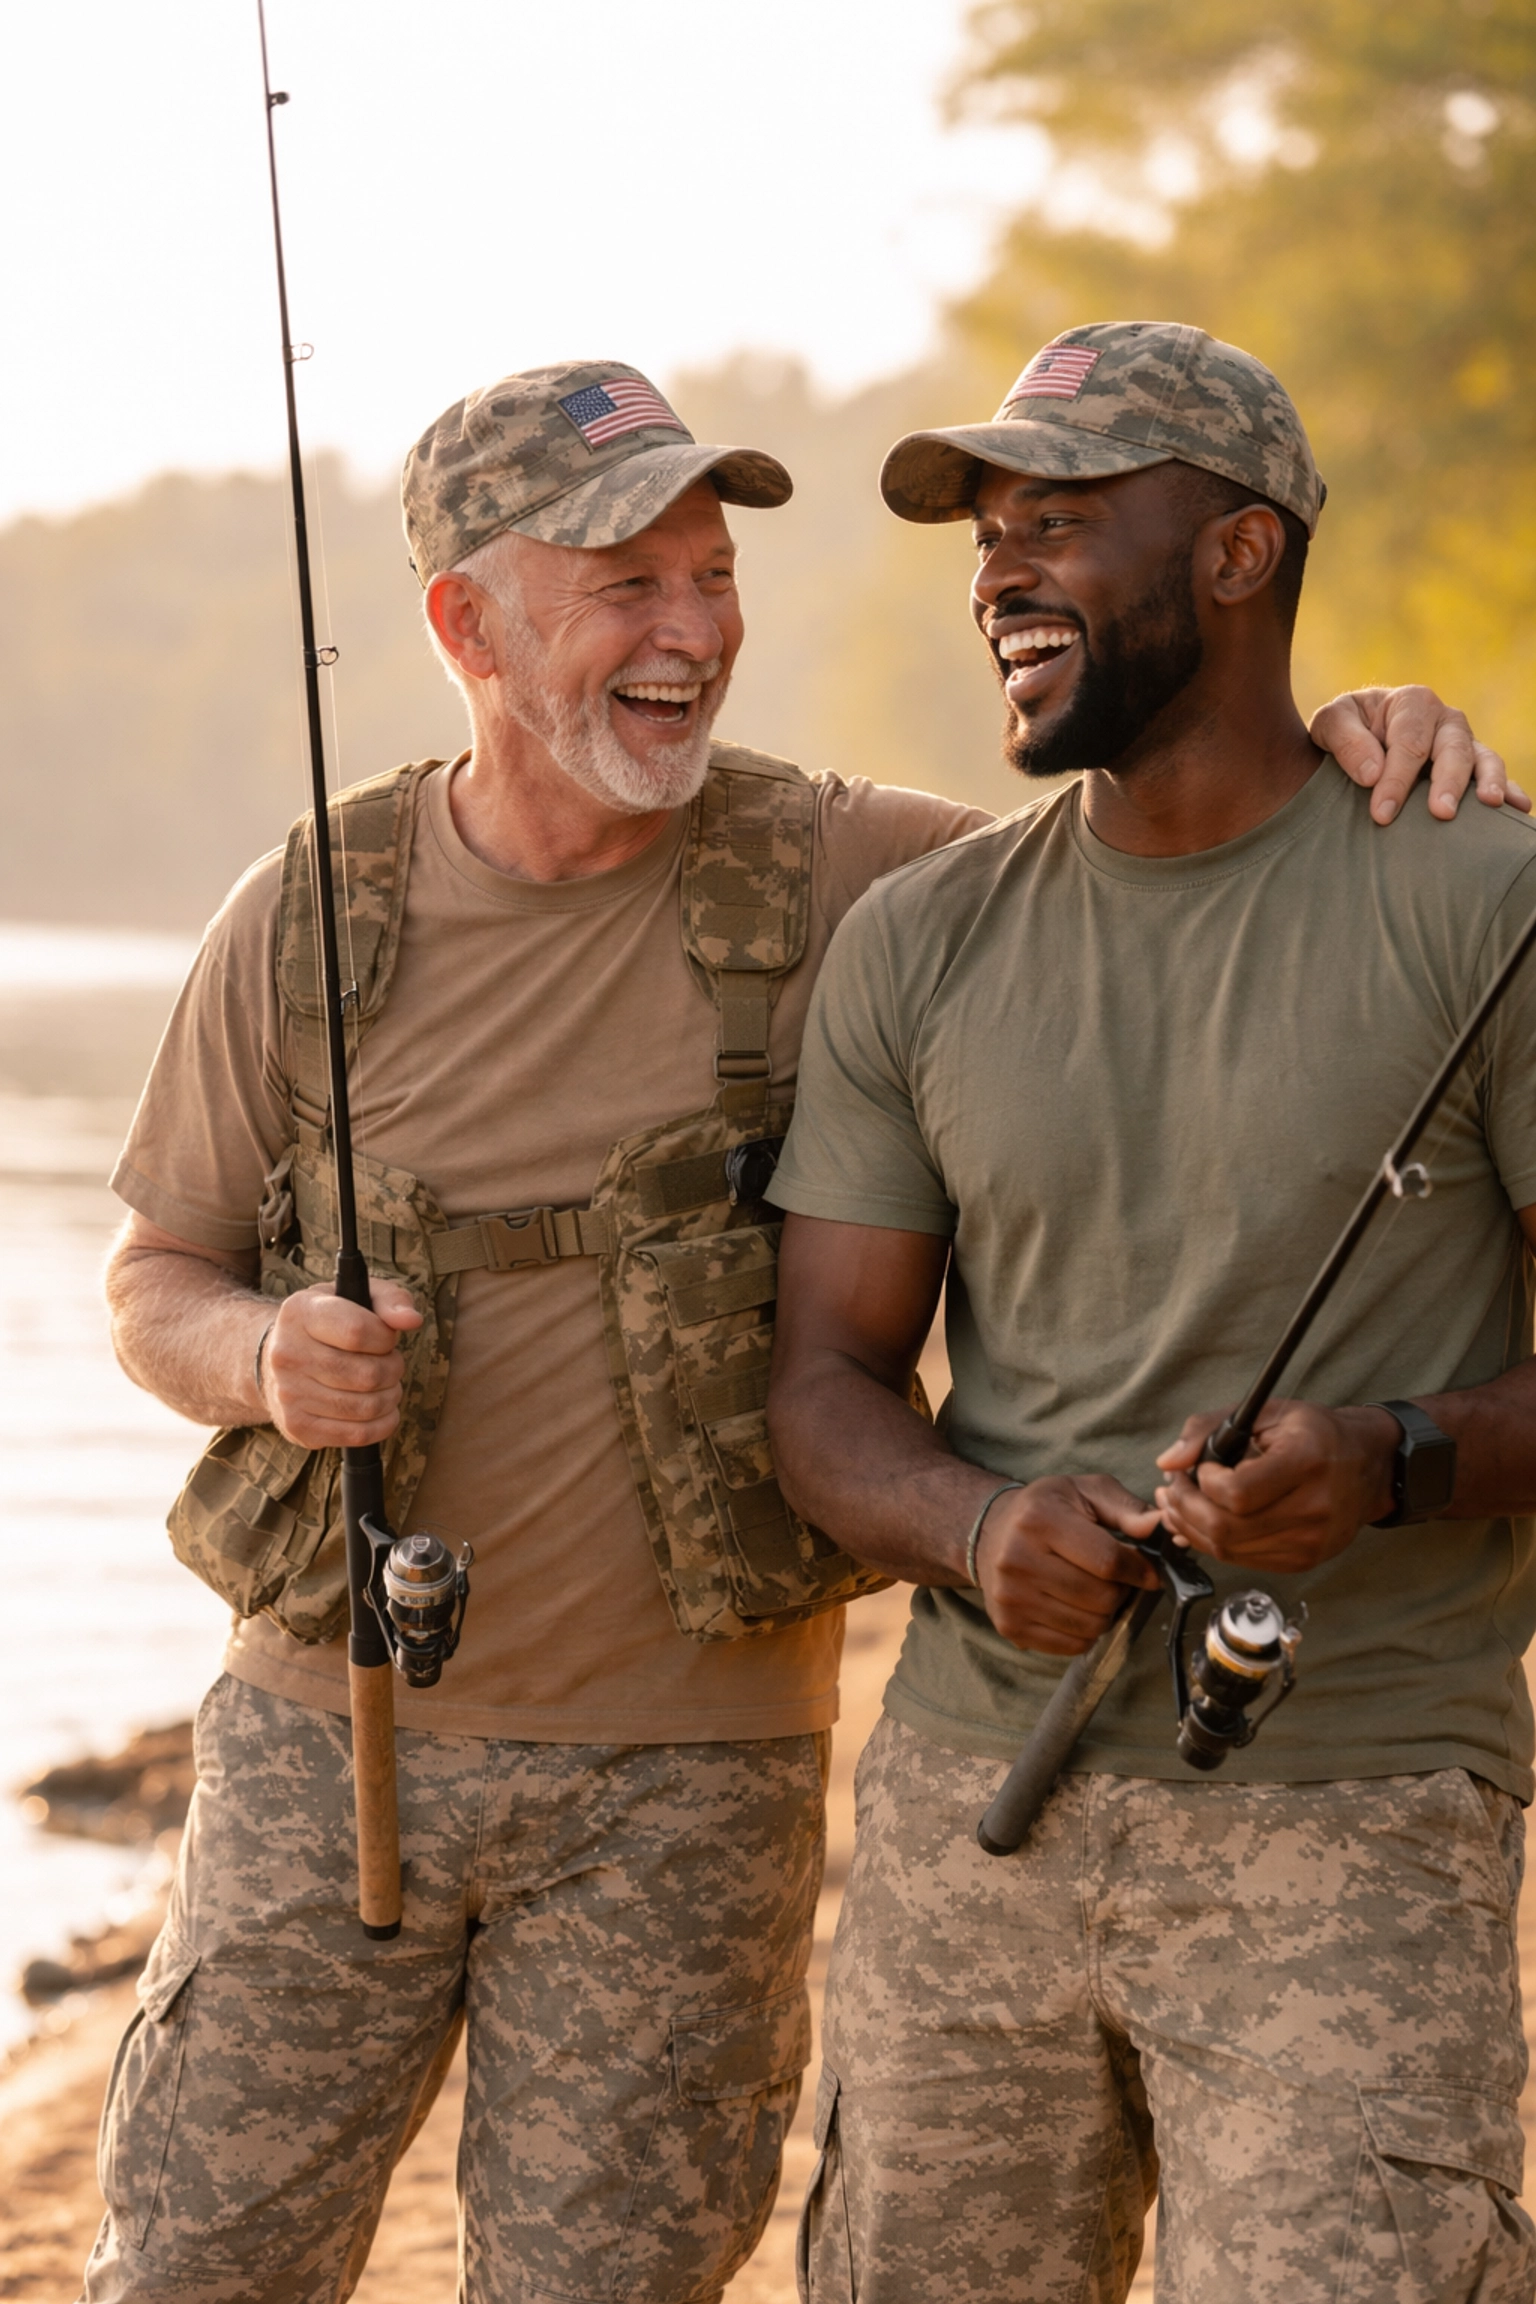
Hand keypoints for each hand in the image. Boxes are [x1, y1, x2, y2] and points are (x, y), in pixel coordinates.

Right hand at [258, 1279, 423, 1448]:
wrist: (278, 1360)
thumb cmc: (329, 1323)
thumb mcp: (356, 1296)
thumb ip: (390, 1299)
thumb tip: (411, 1320)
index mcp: (300, 1312)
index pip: (358, 1331)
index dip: (385, 1338)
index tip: (385, 1338)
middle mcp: (287, 1353)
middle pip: (367, 1374)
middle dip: (393, 1370)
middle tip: (391, 1365)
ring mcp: (289, 1393)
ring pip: (366, 1407)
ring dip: (390, 1397)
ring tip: (387, 1385)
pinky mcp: (297, 1426)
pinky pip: (356, 1435)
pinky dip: (382, 1424)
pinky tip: (382, 1410)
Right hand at [974, 1475, 1161, 1654]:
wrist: (991, 1534)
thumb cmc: (1047, 1511)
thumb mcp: (1085, 1492)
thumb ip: (1126, 1508)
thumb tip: (1158, 1525)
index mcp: (1039, 1520)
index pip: (1107, 1560)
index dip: (1139, 1570)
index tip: (1148, 1573)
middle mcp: (1017, 1559)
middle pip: (1101, 1598)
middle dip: (1121, 1591)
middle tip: (1116, 1580)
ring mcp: (1011, 1597)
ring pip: (1090, 1626)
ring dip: (1105, 1613)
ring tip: (1095, 1591)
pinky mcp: (1010, 1625)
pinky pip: (1072, 1645)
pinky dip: (1086, 1631)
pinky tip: (1076, 1607)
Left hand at [1152, 1398, 1396, 1573]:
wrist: (1367, 1465)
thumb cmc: (1314, 1434)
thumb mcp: (1265, 1411)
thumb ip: (1208, 1428)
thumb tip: (1168, 1462)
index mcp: (1306, 1462)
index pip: (1238, 1493)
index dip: (1205, 1484)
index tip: (1200, 1469)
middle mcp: (1313, 1508)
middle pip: (1227, 1529)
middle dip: (1185, 1509)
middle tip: (1171, 1489)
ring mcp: (1310, 1541)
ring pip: (1229, 1550)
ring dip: (1191, 1528)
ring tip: (1178, 1504)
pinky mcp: (1303, 1560)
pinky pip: (1242, 1560)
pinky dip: (1213, 1543)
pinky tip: (1201, 1522)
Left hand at [1312, 685, 1526, 825]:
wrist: (1358, 738)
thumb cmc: (1345, 731)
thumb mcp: (1331, 725)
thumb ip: (1345, 740)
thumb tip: (1372, 774)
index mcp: (1413, 703)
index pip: (1408, 744)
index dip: (1396, 779)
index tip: (1381, 813)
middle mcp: (1445, 720)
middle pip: (1452, 750)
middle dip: (1447, 782)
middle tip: (1441, 813)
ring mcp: (1463, 743)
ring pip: (1483, 759)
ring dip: (1489, 782)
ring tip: (1491, 804)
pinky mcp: (1472, 767)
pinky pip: (1494, 776)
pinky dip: (1510, 790)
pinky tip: (1519, 808)